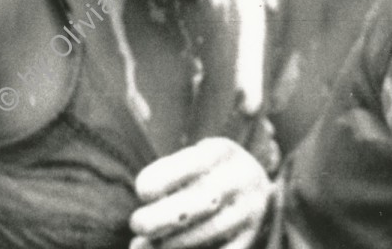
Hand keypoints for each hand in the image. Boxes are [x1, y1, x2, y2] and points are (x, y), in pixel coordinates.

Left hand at [128, 137, 274, 248]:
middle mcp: (241, 179)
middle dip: (165, 215)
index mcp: (220, 152)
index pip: (191, 163)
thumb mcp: (191, 163)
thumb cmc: (205, 175)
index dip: (162, 179)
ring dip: (175, 242)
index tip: (141, 191)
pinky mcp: (251, 237)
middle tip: (137, 224)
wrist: (253, 186)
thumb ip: (166, 184)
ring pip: (212, 229)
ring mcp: (250, 210)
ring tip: (150, 244)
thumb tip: (140, 231)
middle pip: (204, 199)